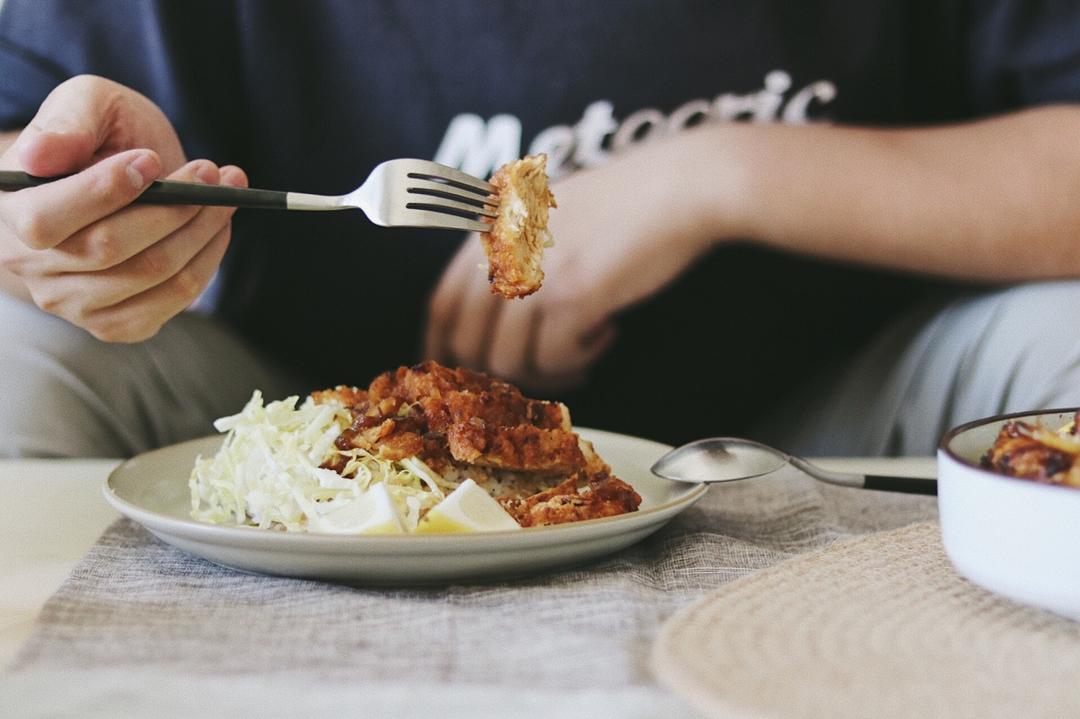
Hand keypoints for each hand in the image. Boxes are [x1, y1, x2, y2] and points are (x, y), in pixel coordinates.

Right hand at [0, 75, 246, 341]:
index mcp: (8, 211)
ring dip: (202, 230)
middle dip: (172, 207)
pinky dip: (208, 260)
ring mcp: (73, 303)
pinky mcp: (117, 323)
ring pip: (152, 274)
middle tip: (212, 171)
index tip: (151, 161)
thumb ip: (67, 123)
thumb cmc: (96, 138)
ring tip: (226, 190)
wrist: (112, 179)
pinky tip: (217, 227)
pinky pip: (174, 299)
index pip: (46, 220)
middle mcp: (30, 266)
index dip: (103, 192)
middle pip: (110, 249)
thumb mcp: (84, 106)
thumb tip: (39, 156)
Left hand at [425, 133, 724, 390]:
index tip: (462, 374)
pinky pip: (553, 359)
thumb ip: (515, 250)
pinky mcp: (571, 295)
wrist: (680, 186)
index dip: (444, 348)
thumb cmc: (625, 200)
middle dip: (499, 373)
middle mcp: (502, 251)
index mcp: (491, 229)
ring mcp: (533, 273)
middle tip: (541, 371)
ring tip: (582, 353)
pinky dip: (578, 360)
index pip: (442, 304)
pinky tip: (605, 331)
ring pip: (507, 360)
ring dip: (545, 372)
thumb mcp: (550, 211)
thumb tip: (498, 314)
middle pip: (468, 342)